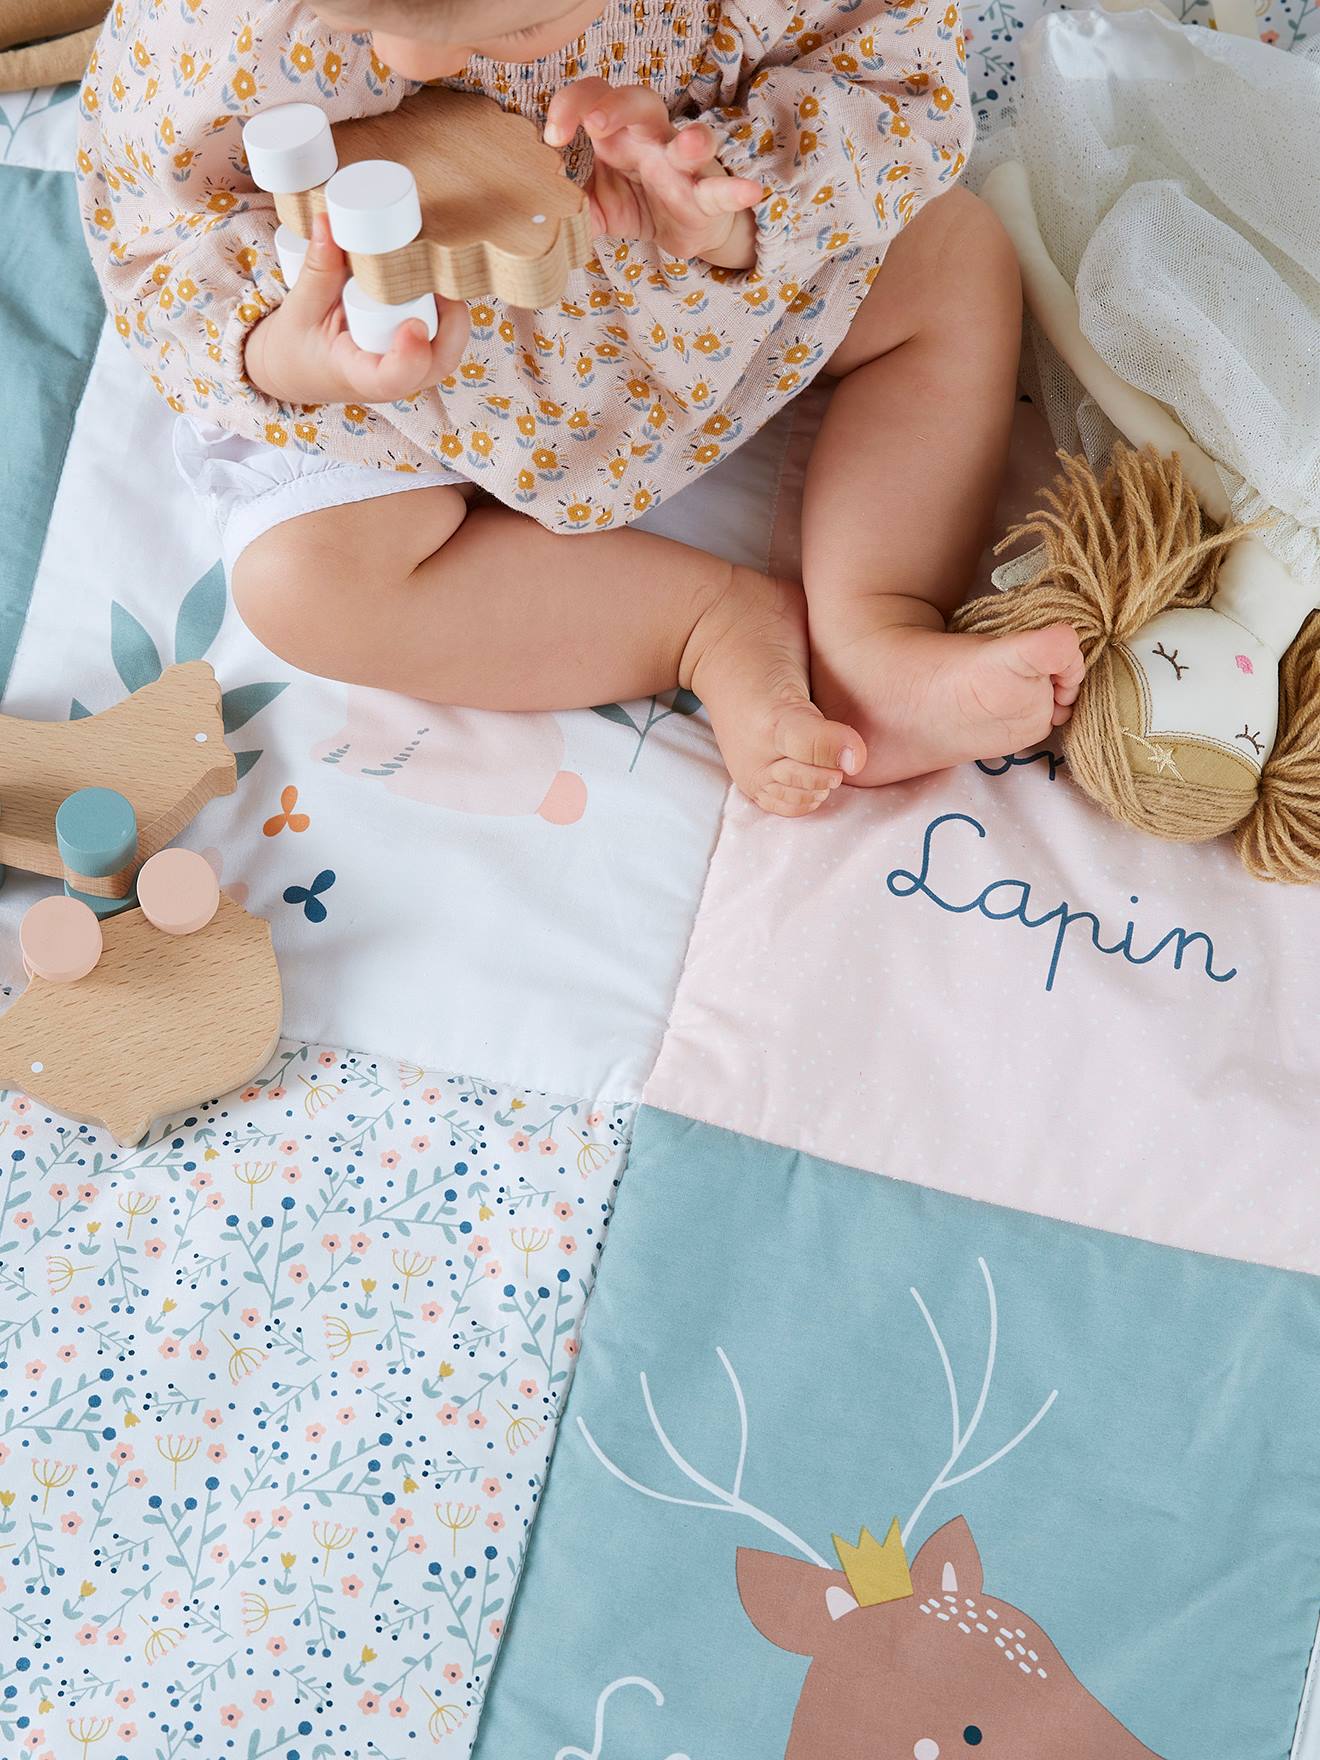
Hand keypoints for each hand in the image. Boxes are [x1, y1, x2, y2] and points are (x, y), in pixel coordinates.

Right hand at [244, 213, 469, 404]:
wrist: (298, 366)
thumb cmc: (297, 345)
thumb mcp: (300, 308)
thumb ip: (317, 268)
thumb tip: (328, 220)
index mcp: (360, 376)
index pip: (394, 379)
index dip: (411, 355)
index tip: (412, 325)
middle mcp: (395, 377)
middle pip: (440, 357)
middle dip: (448, 315)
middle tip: (432, 268)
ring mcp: (410, 367)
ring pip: (450, 343)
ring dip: (451, 304)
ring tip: (435, 260)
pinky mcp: (416, 350)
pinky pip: (445, 331)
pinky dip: (447, 302)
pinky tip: (440, 269)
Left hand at [544, 80, 762, 267]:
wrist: (682, 230)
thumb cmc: (637, 203)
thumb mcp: (593, 207)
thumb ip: (566, 204)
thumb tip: (536, 212)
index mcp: (617, 134)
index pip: (592, 99)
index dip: (569, 107)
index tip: (551, 138)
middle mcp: (651, 139)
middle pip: (639, 99)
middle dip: (616, 105)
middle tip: (594, 126)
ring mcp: (683, 165)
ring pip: (689, 137)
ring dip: (691, 139)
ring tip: (688, 143)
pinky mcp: (707, 196)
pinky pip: (721, 189)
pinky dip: (736, 191)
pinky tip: (750, 191)